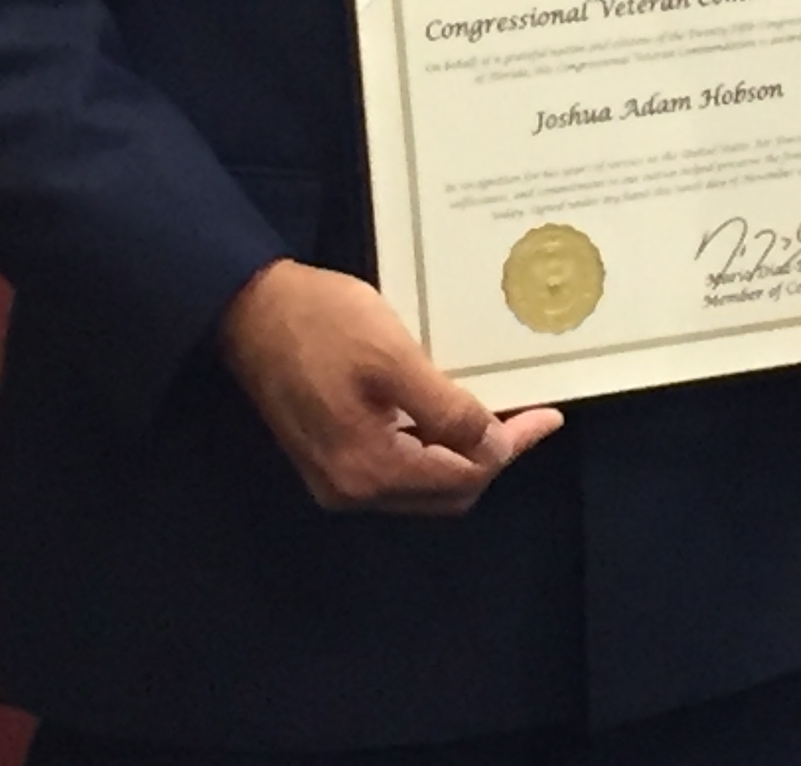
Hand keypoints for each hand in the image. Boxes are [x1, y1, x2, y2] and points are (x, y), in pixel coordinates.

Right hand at [220, 259, 560, 513]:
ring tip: (498, 412)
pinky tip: (451, 414)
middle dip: (491, 456)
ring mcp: (336, 477)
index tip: (549, 415)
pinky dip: (432, 446)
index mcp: (369, 470)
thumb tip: (493, 448)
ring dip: (462, 453)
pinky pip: (397, 465)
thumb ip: (446, 411)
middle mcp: (351, 489)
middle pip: (445, 492)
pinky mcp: (328, 456)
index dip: (511, 448)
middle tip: (527, 412)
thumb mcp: (395, 359)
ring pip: (422, 482)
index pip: (463, 478)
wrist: (251, 309)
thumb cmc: (325, 325)